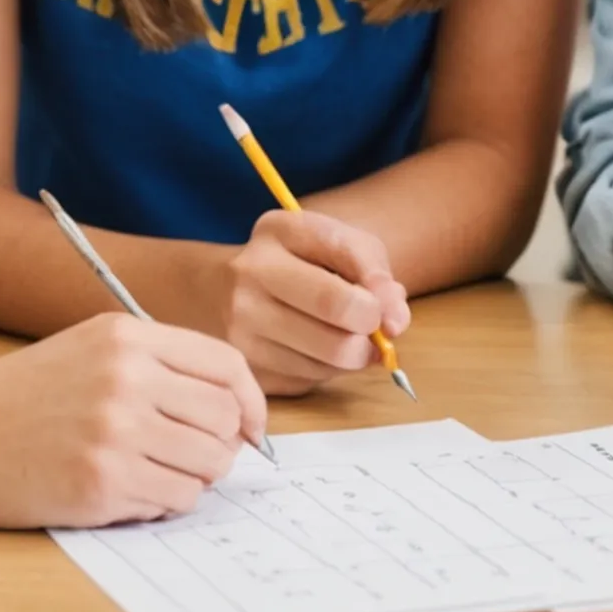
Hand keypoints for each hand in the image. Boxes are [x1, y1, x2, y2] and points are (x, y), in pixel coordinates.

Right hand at [0, 313, 267, 527]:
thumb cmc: (21, 395)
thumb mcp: (89, 347)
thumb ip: (158, 364)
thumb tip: (233, 405)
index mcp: (128, 339)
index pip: (227, 366)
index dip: (249, 402)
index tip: (249, 427)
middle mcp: (127, 381)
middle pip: (225, 419)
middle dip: (223, 445)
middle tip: (195, 455)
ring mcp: (114, 435)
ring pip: (207, 465)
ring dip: (194, 477)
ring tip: (156, 473)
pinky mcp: (99, 486)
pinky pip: (172, 500)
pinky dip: (164, 502)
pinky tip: (130, 491)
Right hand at [224, 208, 411, 395]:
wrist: (217, 294)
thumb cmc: (295, 266)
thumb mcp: (334, 245)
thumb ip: (373, 270)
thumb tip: (395, 323)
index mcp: (277, 231)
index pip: (346, 254)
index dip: (380, 287)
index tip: (388, 302)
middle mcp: (250, 274)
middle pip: (339, 310)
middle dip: (372, 326)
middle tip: (372, 327)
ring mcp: (240, 325)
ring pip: (331, 357)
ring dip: (353, 354)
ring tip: (342, 337)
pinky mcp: (244, 367)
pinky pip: (311, 380)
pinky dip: (326, 370)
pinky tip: (312, 351)